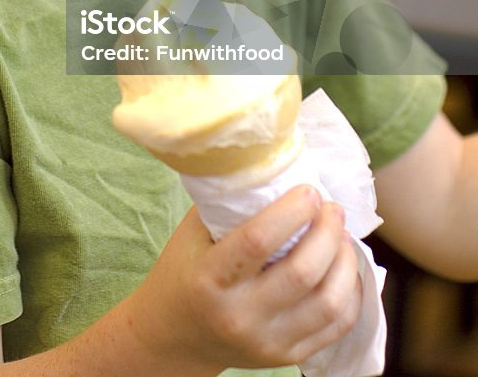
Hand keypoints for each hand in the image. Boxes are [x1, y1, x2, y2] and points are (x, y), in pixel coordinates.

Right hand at [127, 185, 361, 374]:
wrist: (174, 335)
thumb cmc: (183, 271)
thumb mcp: (193, 233)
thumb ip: (229, 204)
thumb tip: (273, 166)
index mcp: (210, 279)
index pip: (258, 241)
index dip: (292, 211)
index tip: (309, 190)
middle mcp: (239, 316)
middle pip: (302, 273)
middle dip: (327, 232)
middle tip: (332, 208)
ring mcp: (266, 342)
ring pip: (328, 304)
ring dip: (344, 262)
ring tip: (341, 235)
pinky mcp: (286, 357)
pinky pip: (336, 326)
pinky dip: (350, 292)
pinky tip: (345, 268)